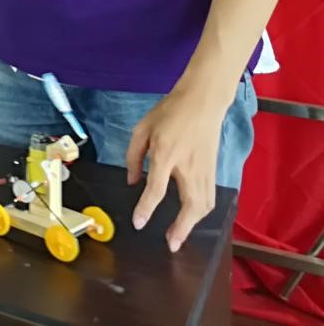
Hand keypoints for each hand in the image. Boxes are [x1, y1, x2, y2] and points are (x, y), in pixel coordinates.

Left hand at [127, 84, 225, 251]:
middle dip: (182, 227)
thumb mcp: (142, 129)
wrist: (202, 102)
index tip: (139, 223)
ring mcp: (204, 169)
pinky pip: (210, 196)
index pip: (157, 188)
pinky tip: (192, 217)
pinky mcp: (213, 169)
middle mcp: (187, 165)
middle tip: (171, 244)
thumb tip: (133, 182)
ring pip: (204, 204)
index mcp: (165, 153)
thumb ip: (133, 157)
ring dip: (193, 223)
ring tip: (180, 235)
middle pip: (190, 204)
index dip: (147, 207)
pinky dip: (202, 211)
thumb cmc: (169, 113)